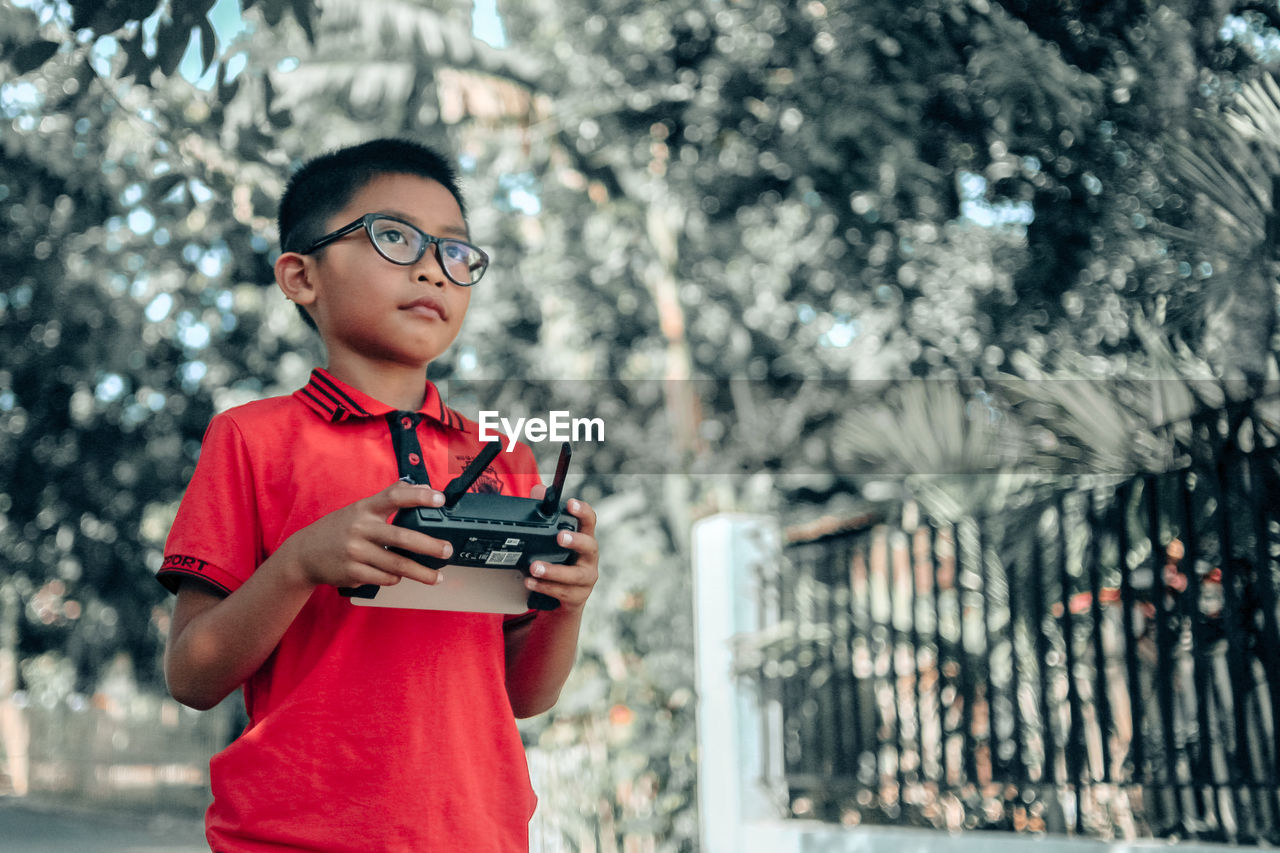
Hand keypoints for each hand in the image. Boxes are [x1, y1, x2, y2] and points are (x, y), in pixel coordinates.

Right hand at [278, 481, 453, 589]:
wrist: (304, 554)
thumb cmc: (338, 529)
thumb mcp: (358, 509)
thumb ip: (387, 499)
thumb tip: (423, 489)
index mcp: (364, 508)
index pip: (395, 496)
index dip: (419, 496)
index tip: (440, 500)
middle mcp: (360, 528)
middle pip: (402, 538)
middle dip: (430, 546)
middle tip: (447, 551)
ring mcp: (356, 552)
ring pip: (397, 565)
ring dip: (421, 573)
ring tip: (437, 576)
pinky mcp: (352, 572)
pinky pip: (384, 578)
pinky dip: (396, 579)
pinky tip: (401, 577)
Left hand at [524, 488, 598, 612]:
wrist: (565, 599)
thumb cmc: (560, 562)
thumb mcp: (553, 540)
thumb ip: (546, 515)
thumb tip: (538, 490)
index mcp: (584, 539)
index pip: (590, 521)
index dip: (583, 511)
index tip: (571, 503)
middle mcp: (589, 558)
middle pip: (590, 546)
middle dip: (576, 541)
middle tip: (560, 537)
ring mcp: (586, 578)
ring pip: (574, 575)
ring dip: (553, 571)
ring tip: (535, 567)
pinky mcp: (577, 596)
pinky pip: (562, 592)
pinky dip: (545, 587)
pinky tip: (531, 582)